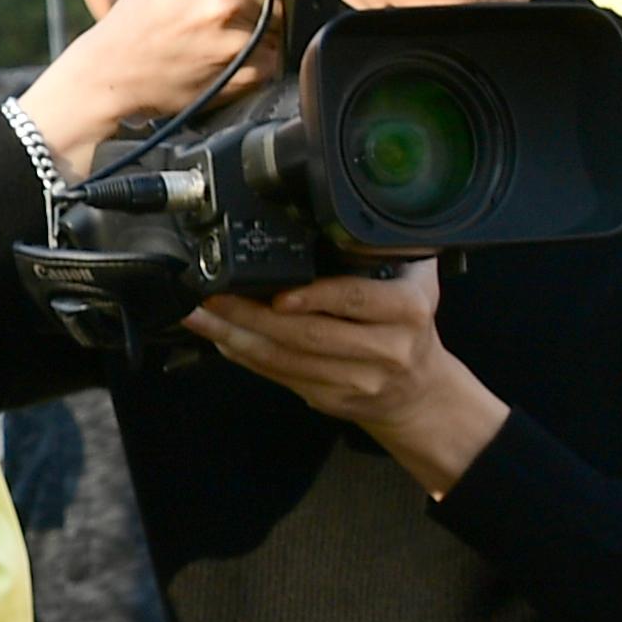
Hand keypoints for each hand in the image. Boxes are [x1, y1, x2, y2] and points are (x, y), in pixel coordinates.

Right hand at [16, 0, 330, 170]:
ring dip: (273, 19)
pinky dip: (266, 49)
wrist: (118, 68)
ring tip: (228, 23)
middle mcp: (223, 4)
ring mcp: (237, 43)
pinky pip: (281, 53)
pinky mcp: (248, 76)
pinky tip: (230, 47)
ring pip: (288, 21)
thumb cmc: (150, 4)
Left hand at [183, 261, 510, 495]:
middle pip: (308, 333)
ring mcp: (357, 380)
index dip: (314, 297)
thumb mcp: (413, 281)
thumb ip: (379, 254)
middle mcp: (386, 349)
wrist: (420, 392)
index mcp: (408, 310)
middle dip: (250, 313)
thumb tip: (314, 221)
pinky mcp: (331, 400)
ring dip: (234, 336)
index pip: (356, 298)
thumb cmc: (408, 326)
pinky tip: (222, 339)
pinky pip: (280, 376)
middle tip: (212, 294)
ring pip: (285, 359)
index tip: (276, 292)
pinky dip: (246, 356)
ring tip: (201, 315)